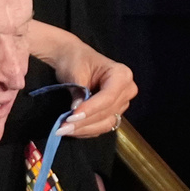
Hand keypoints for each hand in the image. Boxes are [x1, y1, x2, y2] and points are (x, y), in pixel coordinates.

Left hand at [27, 21, 136, 137]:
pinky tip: (71, 130)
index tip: (72, 116)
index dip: (90, 108)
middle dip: (84, 121)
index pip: (108, 97)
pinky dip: (86, 130)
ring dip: (84, 129)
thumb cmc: (76, 60)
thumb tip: (76, 110)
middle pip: (107, 112)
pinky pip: (101, 127)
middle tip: (63, 127)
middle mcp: (127, 90)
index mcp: (121, 74)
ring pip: (106, 123)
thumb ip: (79, 90)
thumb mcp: (75, 71)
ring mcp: (121, 104)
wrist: (74, 60)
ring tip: (63, 130)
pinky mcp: (113, 113)